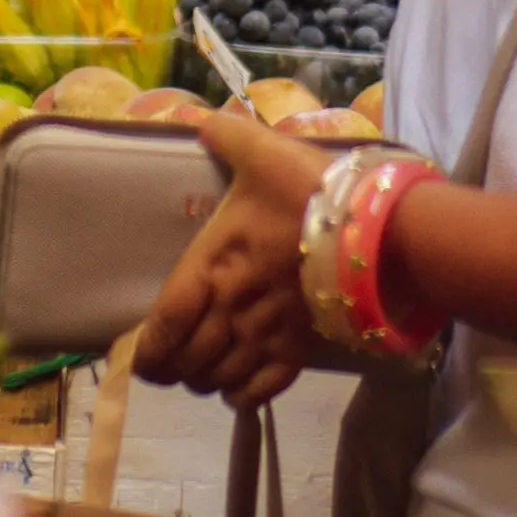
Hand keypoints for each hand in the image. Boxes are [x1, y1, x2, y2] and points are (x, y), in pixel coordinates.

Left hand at [134, 112, 325, 410]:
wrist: (376, 232)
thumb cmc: (310, 192)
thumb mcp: (262, 152)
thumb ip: (226, 136)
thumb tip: (201, 120)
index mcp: (213, 265)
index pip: (166, 321)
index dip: (148, 348)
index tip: (140, 359)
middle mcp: (234, 309)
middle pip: (189, 359)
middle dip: (174, 367)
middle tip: (169, 364)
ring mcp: (269, 335)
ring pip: (221, 378)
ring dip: (205, 380)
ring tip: (202, 371)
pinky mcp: (302, 349)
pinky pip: (263, 390)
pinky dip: (244, 396)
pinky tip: (238, 388)